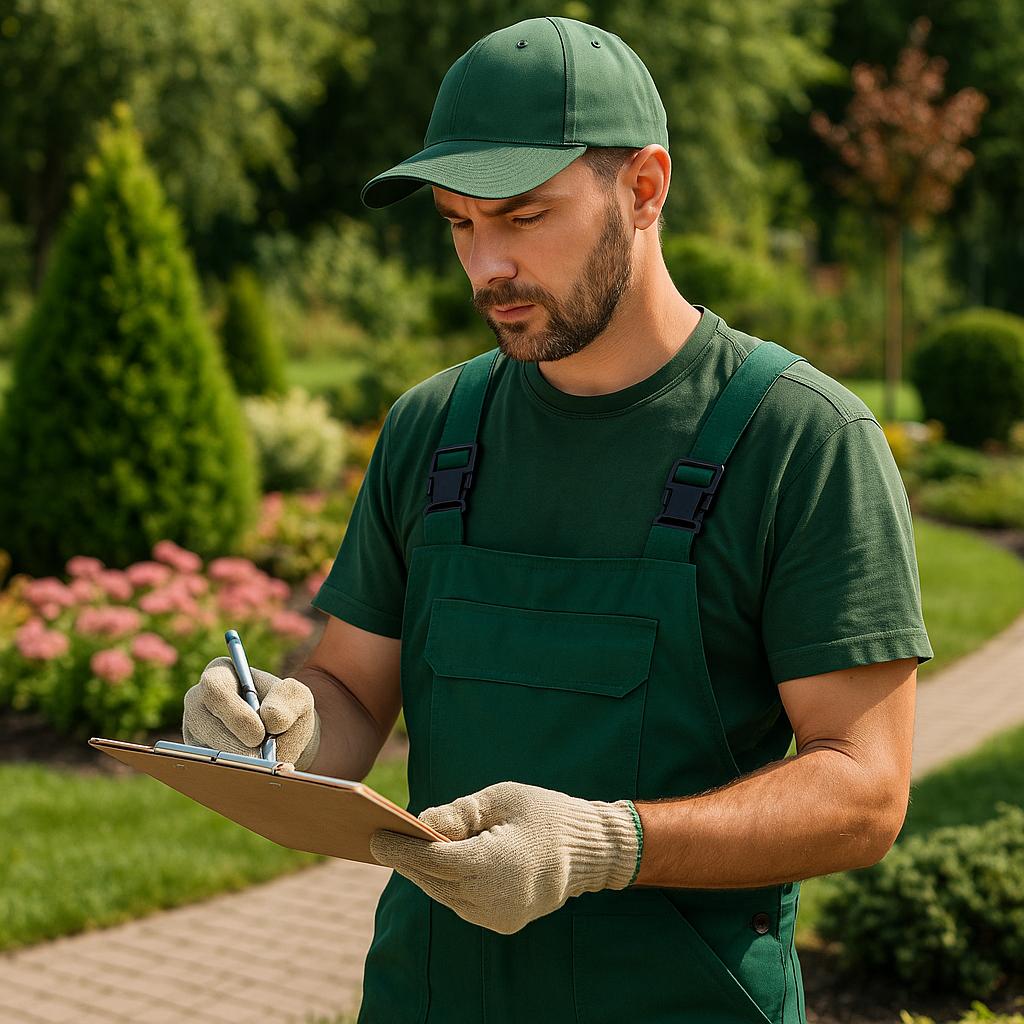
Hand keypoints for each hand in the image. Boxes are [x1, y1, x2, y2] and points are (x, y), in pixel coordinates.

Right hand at [182, 656, 320, 769]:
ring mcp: (193, 730)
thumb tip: (271, 719)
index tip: (261, 735)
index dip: (237, 715)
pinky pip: (204, 771)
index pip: (216, 689)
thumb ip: (290, 699)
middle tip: (262, 763)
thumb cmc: (288, 711)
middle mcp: (198, 701)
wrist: (284, 741)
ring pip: (203, 751)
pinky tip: (251, 781)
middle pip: (204, 724)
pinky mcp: (194, 758)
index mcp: (220, 675)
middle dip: (235, 747)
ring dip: (235, 764)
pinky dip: (230, 777)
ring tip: (262, 772)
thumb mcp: (298, 698)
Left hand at [369, 780, 641, 934]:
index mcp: (493, 864)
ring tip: (403, 851)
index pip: (433, 859)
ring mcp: (498, 916)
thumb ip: (459, 811)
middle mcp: (493, 898)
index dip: (401, 847)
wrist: (588, 850)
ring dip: (425, 873)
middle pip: (434, 879)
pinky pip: (462, 903)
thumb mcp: (501, 798)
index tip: (376, 836)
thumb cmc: (542, 813)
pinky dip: (446, 884)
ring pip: (445, 894)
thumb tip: (420, 821)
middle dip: (407, 860)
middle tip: (381, 841)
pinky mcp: (502, 923)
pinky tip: (434, 866)